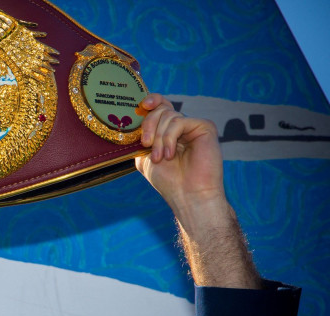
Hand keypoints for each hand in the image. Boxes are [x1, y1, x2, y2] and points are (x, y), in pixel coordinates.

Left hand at [134, 93, 223, 216]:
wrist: (187, 195)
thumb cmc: (168, 180)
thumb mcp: (144, 157)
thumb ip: (139, 138)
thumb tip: (131, 120)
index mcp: (167, 131)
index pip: (159, 106)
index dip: (151, 101)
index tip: (142, 105)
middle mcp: (181, 126)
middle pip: (161, 108)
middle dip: (149, 125)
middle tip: (146, 144)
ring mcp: (193, 125)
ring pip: (168, 115)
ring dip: (159, 139)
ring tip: (160, 158)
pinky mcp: (205, 127)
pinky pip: (179, 122)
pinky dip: (169, 139)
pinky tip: (170, 155)